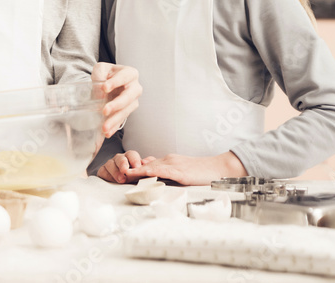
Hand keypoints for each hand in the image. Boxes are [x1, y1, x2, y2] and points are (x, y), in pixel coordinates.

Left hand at [92, 63, 140, 137]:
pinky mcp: (127, 112)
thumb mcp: (101, 69)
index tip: (105, 87)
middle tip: (105, 111)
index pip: (124, 77)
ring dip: (115, 120)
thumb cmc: (106, 73)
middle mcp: (135, 88)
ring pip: (126, 111)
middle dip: (117, 105)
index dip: (115, 82)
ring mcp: (132, 101)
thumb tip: (101, 93)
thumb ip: (99, 76)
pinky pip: (121, 120)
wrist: (107, 82)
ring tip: (104, 127)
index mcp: (130, 73)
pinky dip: (114, 127)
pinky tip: (107, 133)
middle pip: (128, 97)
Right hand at [97, 151, 155, 183]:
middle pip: (120, 158)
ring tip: (121, 180)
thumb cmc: (137, 178)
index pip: (131, 154)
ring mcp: (111, 165)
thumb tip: (147, 162)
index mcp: (130, 157)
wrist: (127, 187)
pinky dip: (107, 175)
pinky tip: (111, 180)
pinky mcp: (104, 171)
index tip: (137, 167)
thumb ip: (148, 166)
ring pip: (110, 163)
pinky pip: (102, 171)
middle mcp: (120, 159)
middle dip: (123, 163)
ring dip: (115, 171)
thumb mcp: (145, 172)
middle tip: (125, 171)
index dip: (134, 160)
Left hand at [129, 151, 247, 185]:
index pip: (147, 164)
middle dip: (131, 169)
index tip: (121, 171)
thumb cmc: (202, 171)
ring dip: (136, 170)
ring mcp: (174, 165)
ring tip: (122, 173)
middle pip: (146, 165)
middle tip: (116, 173)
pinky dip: (151, 172)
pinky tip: (143, 173)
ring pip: (151, 167)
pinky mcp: (180, 172)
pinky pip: (163, 171)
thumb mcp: (182, 170)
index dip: (134, 168)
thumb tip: (156, 173)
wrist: (219, 167)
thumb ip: (169, 171)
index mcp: (169, 160)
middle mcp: (169, 160)